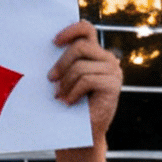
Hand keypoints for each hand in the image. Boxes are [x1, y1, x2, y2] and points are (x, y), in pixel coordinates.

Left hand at [49, 21, 120, 141]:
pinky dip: (73, 92)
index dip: (70, 30)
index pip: (86, 29)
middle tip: (50, 79)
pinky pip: (87, 80)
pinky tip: (69, 102)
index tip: (53, 42)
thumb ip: (62, 60)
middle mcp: (107, 59)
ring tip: (60, 96)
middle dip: (61, 64)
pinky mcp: (114, 85)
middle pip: (80, 47)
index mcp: (94, 53)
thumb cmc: (66, 102)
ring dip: (65, 83)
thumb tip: (47, 44)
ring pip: (80, 66)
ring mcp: (113, 71)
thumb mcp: (62, 77)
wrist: (80, 132)